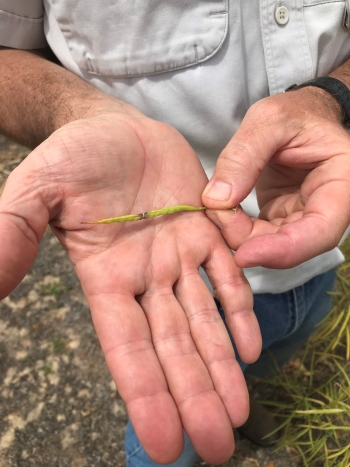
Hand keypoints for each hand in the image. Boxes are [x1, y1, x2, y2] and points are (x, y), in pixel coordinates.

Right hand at [0, 109, 260, 463]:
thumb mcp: (37, 190)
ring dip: (222, 364)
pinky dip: (239, 309)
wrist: (111, 127)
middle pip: (173, 345)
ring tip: (237, 411)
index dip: (145, 393)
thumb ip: (15, 232)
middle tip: (217, 445)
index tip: (165, 443)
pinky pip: (226, 274)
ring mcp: (178, 255)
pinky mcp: (206, 230)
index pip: (127, 346)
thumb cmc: (73, 156)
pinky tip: (251, 346)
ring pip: (204, 319)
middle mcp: (145, 277)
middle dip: (194, 393)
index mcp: (106, 277)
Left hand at [202, 87, 349, 268]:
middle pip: (295, 245)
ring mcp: (305, 215)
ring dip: (241, 236)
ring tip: (217, 208)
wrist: (300, 117)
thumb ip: (243, 155)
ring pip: (274, 244)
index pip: (321, 231)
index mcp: (342, 183)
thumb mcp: (270, 120)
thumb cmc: (297, 113)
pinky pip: (260, 234)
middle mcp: (328, 207)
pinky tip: (222, 211)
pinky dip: (238, 229)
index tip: (244, 255)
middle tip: (217, 216)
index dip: (284, 250)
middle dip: (252, 242)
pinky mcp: (283, 217)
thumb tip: (217, 200)